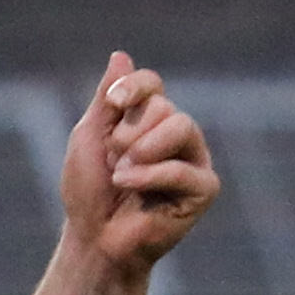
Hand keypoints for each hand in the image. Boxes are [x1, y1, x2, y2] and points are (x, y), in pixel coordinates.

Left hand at [64, 52, 217, 283]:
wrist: (95, 238)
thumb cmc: (90, 192)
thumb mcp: (90, 137)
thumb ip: (107, 99)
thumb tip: (120, 55)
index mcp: (148, 121)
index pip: (152, 84)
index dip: (134, 87)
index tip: (114, 103)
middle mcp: (176, 135)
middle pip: (163, 106)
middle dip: (128, 135)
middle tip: (115, 162)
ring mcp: (194, 159)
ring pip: (181, 126)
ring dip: (141, 152)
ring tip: (123, 176)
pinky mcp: (204, 188)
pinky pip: (183, 168)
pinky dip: (150, 178)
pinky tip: (133, 190)